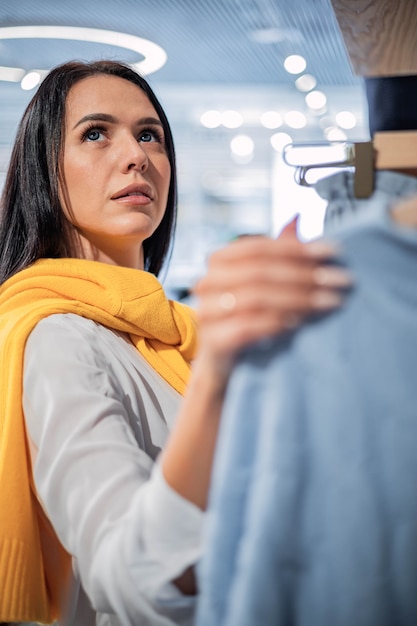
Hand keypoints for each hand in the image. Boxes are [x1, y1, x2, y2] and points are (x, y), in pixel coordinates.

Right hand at [192, 219, 351, 378]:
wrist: (224, 366)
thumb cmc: (246, 319)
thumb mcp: (262, 284)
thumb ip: (277, 255)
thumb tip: (297, 219)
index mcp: (218, 262)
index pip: (259, 247)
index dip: (297, 248)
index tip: (334, 251)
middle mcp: (207, 283)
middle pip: (260, 272)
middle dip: (306, 274)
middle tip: (341, 280)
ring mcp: (207, 313)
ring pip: (257, 298)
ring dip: (300, 298)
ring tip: (331, 302)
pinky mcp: (213, 342)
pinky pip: (247, 326)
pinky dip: (276, 322)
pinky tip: (301, 323)